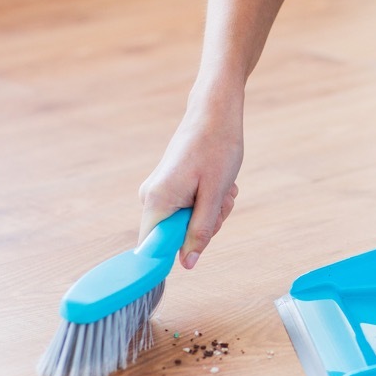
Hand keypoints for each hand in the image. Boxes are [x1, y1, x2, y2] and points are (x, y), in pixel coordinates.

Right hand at [138, 95, 242, 270]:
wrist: (215, 112)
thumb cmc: (217, 148)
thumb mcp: (215, 195)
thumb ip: (200, 231)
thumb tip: (186, 263)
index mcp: (156, 201)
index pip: (152, 248)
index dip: (174, 254)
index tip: (196, 248)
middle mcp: (151, 197)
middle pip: (177, 235)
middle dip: (206, 224)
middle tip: (222, 201)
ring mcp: (160, 190)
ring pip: (188, 221)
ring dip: (212, 210)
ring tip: (223, 186)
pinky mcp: (170, 185)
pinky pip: (191, 207)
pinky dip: (209, 199)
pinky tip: (219, 182)